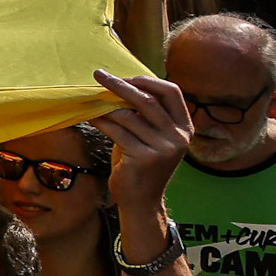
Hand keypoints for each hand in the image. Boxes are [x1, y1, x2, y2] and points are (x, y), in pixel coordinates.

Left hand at [97, 67, 192, 210]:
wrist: (141, 200)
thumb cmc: (140, 164)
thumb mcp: (150, 136)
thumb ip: (145, 115)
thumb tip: (119, 85)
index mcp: (185, 127)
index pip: (172, 92)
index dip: (148, 80)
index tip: (124, 76)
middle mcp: (179, 136)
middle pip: (148, 100)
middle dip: (121, 85)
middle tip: (99, 75)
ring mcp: (164, 148)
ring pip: (128, 116)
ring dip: (105, 105)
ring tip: (90, 99)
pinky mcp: (145, 157)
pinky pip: (117, 131)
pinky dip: (100, 121)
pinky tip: (89, 116)